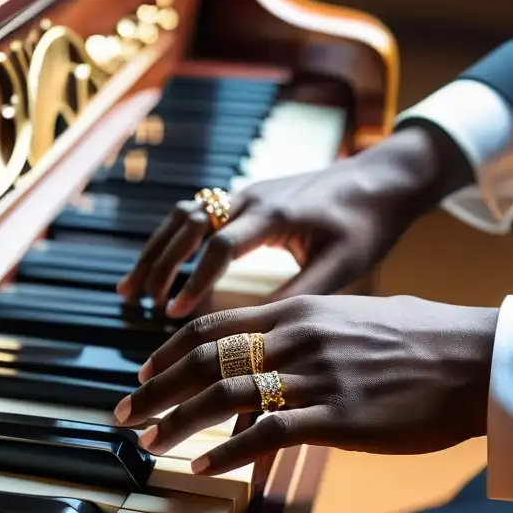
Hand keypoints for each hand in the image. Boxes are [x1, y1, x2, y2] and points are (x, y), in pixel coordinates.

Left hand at [112, 295, 497, 475]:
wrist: (479, 357)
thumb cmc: (424, 337)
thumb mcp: (357, 315)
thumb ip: (309, 328)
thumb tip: (277, 343)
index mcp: (300, 309)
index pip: (214, 325)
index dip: (169, 351)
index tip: (143, 372)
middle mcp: (298, 337)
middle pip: (205, 361)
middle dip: (156, 389)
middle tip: (124, 412)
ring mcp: (317, 377)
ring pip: (226, 396)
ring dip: (178, 421)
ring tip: (149, 442)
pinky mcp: (340, 418)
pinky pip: (269, 433)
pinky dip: (229, 451)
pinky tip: (204, 467)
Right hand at [116, 125, 472, 316]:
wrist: (382, 179)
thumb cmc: (367, 225)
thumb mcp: (341, 266)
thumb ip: (298, 295)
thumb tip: (256, 334)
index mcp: (276, 214)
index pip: (221, 245)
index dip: (196, 280)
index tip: (175, 314)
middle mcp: (252, 196)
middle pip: (188, 223)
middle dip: (160, 264)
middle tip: (141, 303)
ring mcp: (245, 193)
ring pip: (183, 215)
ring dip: (155, 251)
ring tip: (130, 291)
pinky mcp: (245, 197)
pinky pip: (194, 214)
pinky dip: (169, 242)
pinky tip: (155, 270)